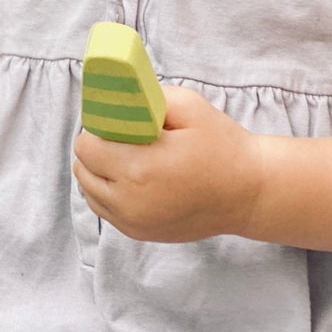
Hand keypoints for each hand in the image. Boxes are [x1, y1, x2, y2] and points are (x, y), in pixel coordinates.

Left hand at [72, 85, 264, 242]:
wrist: (249, 193)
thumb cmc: (221, 146)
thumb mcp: (188, 106)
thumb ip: (143, 98)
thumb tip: (110, 99)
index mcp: (139, 168)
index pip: (86, 146)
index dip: (98, 130)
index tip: (115, 124)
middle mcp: (130, 200)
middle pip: (83, 169)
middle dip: (96, 150)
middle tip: (121, 139)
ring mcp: (133, 222)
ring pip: (89, 191)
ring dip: (98, 173)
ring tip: (125, 158)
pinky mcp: (139, 233)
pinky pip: (103, 209)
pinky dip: (108, 192)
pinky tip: (130, 178)